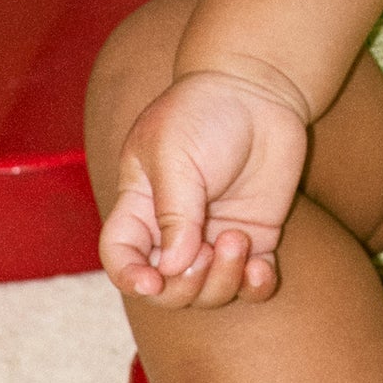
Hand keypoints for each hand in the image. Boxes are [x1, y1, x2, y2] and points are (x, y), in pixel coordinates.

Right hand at [98, 67, 308, 306]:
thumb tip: (173, 266)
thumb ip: (173, 211)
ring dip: (222, 281)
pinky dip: (255, 287)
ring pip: (209, 292)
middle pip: (167, 287)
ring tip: (238, 239)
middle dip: (184, 285)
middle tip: (207, 249)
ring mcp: (215, 235)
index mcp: (141, 205)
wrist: (259, 89)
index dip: (128, 276)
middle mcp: (175, 229)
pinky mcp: (256, 235)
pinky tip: (263, 267)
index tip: (152, 281)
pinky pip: (252, 283)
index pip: (120, 254)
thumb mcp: (174, 153)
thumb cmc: (205, 111)